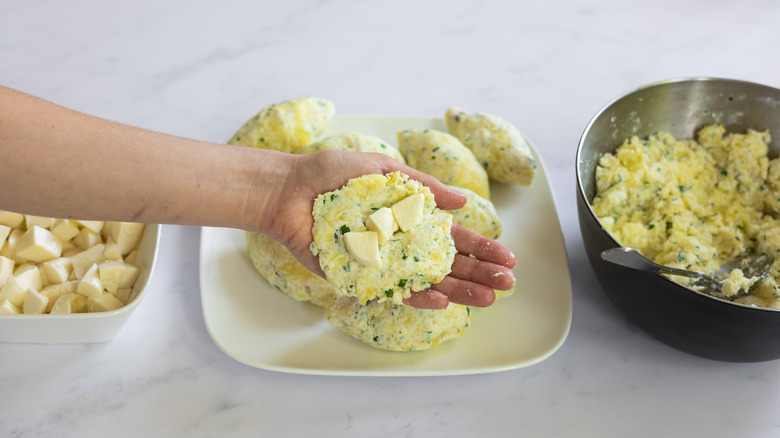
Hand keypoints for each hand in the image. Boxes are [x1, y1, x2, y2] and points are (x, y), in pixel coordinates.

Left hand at [247, 149, 515, 309]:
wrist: (288, 190)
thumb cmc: (332, 174)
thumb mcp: (383, 170)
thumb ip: (422, 186)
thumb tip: (463, 202)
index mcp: (409, 219)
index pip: (453, 238)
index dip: (481, 248)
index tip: (508, 258)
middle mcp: (400, 244)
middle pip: (447, 265)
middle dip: (479, 275)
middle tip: (507, 285)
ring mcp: (382, 263)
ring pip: (427, 283)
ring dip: (458, 291)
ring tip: (488, 298)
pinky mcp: (358, 277)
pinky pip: (391, 291)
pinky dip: (416, 297)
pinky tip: (440, 299)